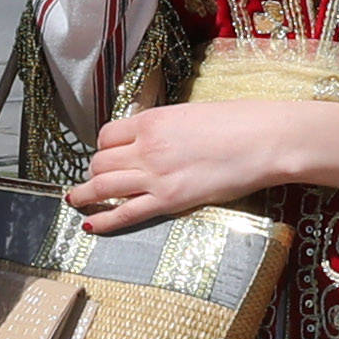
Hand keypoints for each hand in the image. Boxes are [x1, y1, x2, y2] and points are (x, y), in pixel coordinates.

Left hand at [64, 99, 338, 230]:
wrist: (263, 140)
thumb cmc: (237, 122)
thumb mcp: (193, 114)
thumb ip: (168, 127)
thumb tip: (159, 137)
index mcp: (151, 121)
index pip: (107, 135)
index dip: (103, 147)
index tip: (108, 155)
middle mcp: (145, 147)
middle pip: (100, 162)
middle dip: (94, 172)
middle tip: (93, 180)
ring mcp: (155, 176)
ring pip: (104, 186)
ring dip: (85, 194)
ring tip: (75, 199)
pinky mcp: (169, 201)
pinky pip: (125, 213)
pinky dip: (103, 219)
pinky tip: (89, 224)